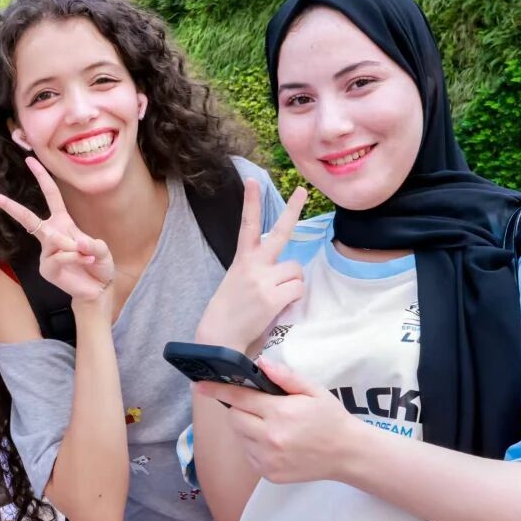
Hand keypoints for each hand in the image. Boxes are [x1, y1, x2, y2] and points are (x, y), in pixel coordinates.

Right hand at [0, 157, 115, 307]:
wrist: (97, 290)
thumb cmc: (98, 265)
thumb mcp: (101, 250)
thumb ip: (91, 245)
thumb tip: (75, 244)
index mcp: (62, 222)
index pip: (51, 195)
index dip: (42, 177)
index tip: (29, 160)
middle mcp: (50, 235)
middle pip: (26, 217)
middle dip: (7, 204)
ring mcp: (46, 253)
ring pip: (56, 241)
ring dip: (76, 249)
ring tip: (89, 258)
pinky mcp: (46, 268)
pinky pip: (61, 256)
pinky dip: (77, 258)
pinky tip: (85, 263)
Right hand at [195, 181, 307, 350]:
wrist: (218, 340)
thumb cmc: (230, 315)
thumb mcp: (238, 284)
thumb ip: (260, 273)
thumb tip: (287, 273)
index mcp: (241, 261)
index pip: (247, 225)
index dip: (251, 202)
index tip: (252, 180)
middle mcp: (252, 265)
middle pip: (280, 232)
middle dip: (292, 209)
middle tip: (302, 190)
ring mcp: (263, 280)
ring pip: (296, 271)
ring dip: (292, 285)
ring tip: (276, 300)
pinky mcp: (272, 297)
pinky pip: (298, 290)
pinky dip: (293, 300)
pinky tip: (278, 309)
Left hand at [195, 358, 365, 484]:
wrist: (347, 454)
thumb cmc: (330, 418)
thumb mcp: (313, 390)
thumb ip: (285, 376)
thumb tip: (260, 363)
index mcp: (280, 413)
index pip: (240, 398)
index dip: (217, 390)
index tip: (199, 385)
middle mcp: (270, 438)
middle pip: (234, 418)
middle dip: (240, 409)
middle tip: (259, 407)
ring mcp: (268, 459)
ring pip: (240, 437)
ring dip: (247, 427)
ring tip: (271, 425)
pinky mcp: (269, 474)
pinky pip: (249, 454)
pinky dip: (254, 445)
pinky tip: (275, 441)